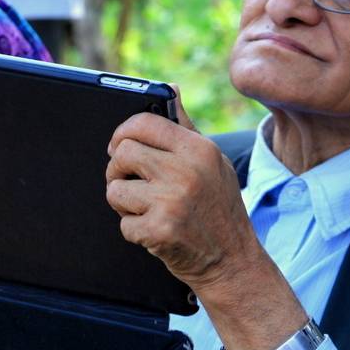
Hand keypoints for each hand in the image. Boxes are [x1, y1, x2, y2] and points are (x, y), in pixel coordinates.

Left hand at [105, 92, 255, 289]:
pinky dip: (134, 231)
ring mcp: (171, 201)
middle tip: (130, 181)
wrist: (234, 261)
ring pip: (115, 189)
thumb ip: (186, 127)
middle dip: (118, 169)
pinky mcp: (159, 231)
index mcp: (198, 149)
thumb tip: (171, 88)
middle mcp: (186, 171)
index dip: (123, 132)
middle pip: (122, 152)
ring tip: (147, 209)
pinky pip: (123, 224)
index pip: (144, 123)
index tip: (119, 145)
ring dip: (124, 203)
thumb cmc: (220, 209)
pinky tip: (156, 231)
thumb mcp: (213, 162)